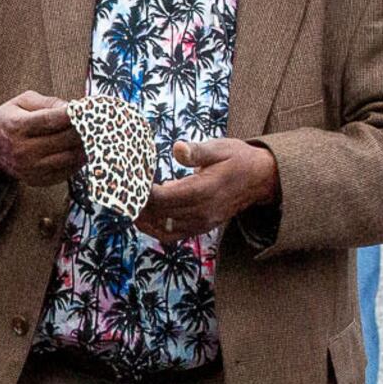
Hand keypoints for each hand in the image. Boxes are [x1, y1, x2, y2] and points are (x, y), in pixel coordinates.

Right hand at [0, 91, 85, 185]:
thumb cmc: (8, 119)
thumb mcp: (21, 102)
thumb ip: (47, 102)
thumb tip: (72, 107)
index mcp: (17, 126)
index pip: (50, 120)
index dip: (71, 115)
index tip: (86, 109)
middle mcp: (23, 150)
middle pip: (63, 140)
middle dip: (83, 129)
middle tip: (95, 121)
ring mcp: (30, 168)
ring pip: (68, 157)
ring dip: (85, 146)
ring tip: (94, 136)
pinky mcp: (37, 180)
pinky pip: (66, 172)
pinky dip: (78, 161)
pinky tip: (82, 150)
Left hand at [136, 138, 277, 241]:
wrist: (261, 179)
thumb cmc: (238, 159)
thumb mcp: (220, 148)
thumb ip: (197, 151)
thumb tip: (177, 148)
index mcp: (205, 190)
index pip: (164, 198)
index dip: (143, 191)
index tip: (130, 180)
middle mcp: (202, 211)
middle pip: (160, 214)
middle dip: (138, 204)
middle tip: (121, 192)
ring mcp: (202, 222)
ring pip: (163, 228)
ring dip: (144, 219)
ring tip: (128, 205)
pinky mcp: (202, 226)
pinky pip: (174, 235)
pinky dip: (156, 229)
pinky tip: (145, 217)